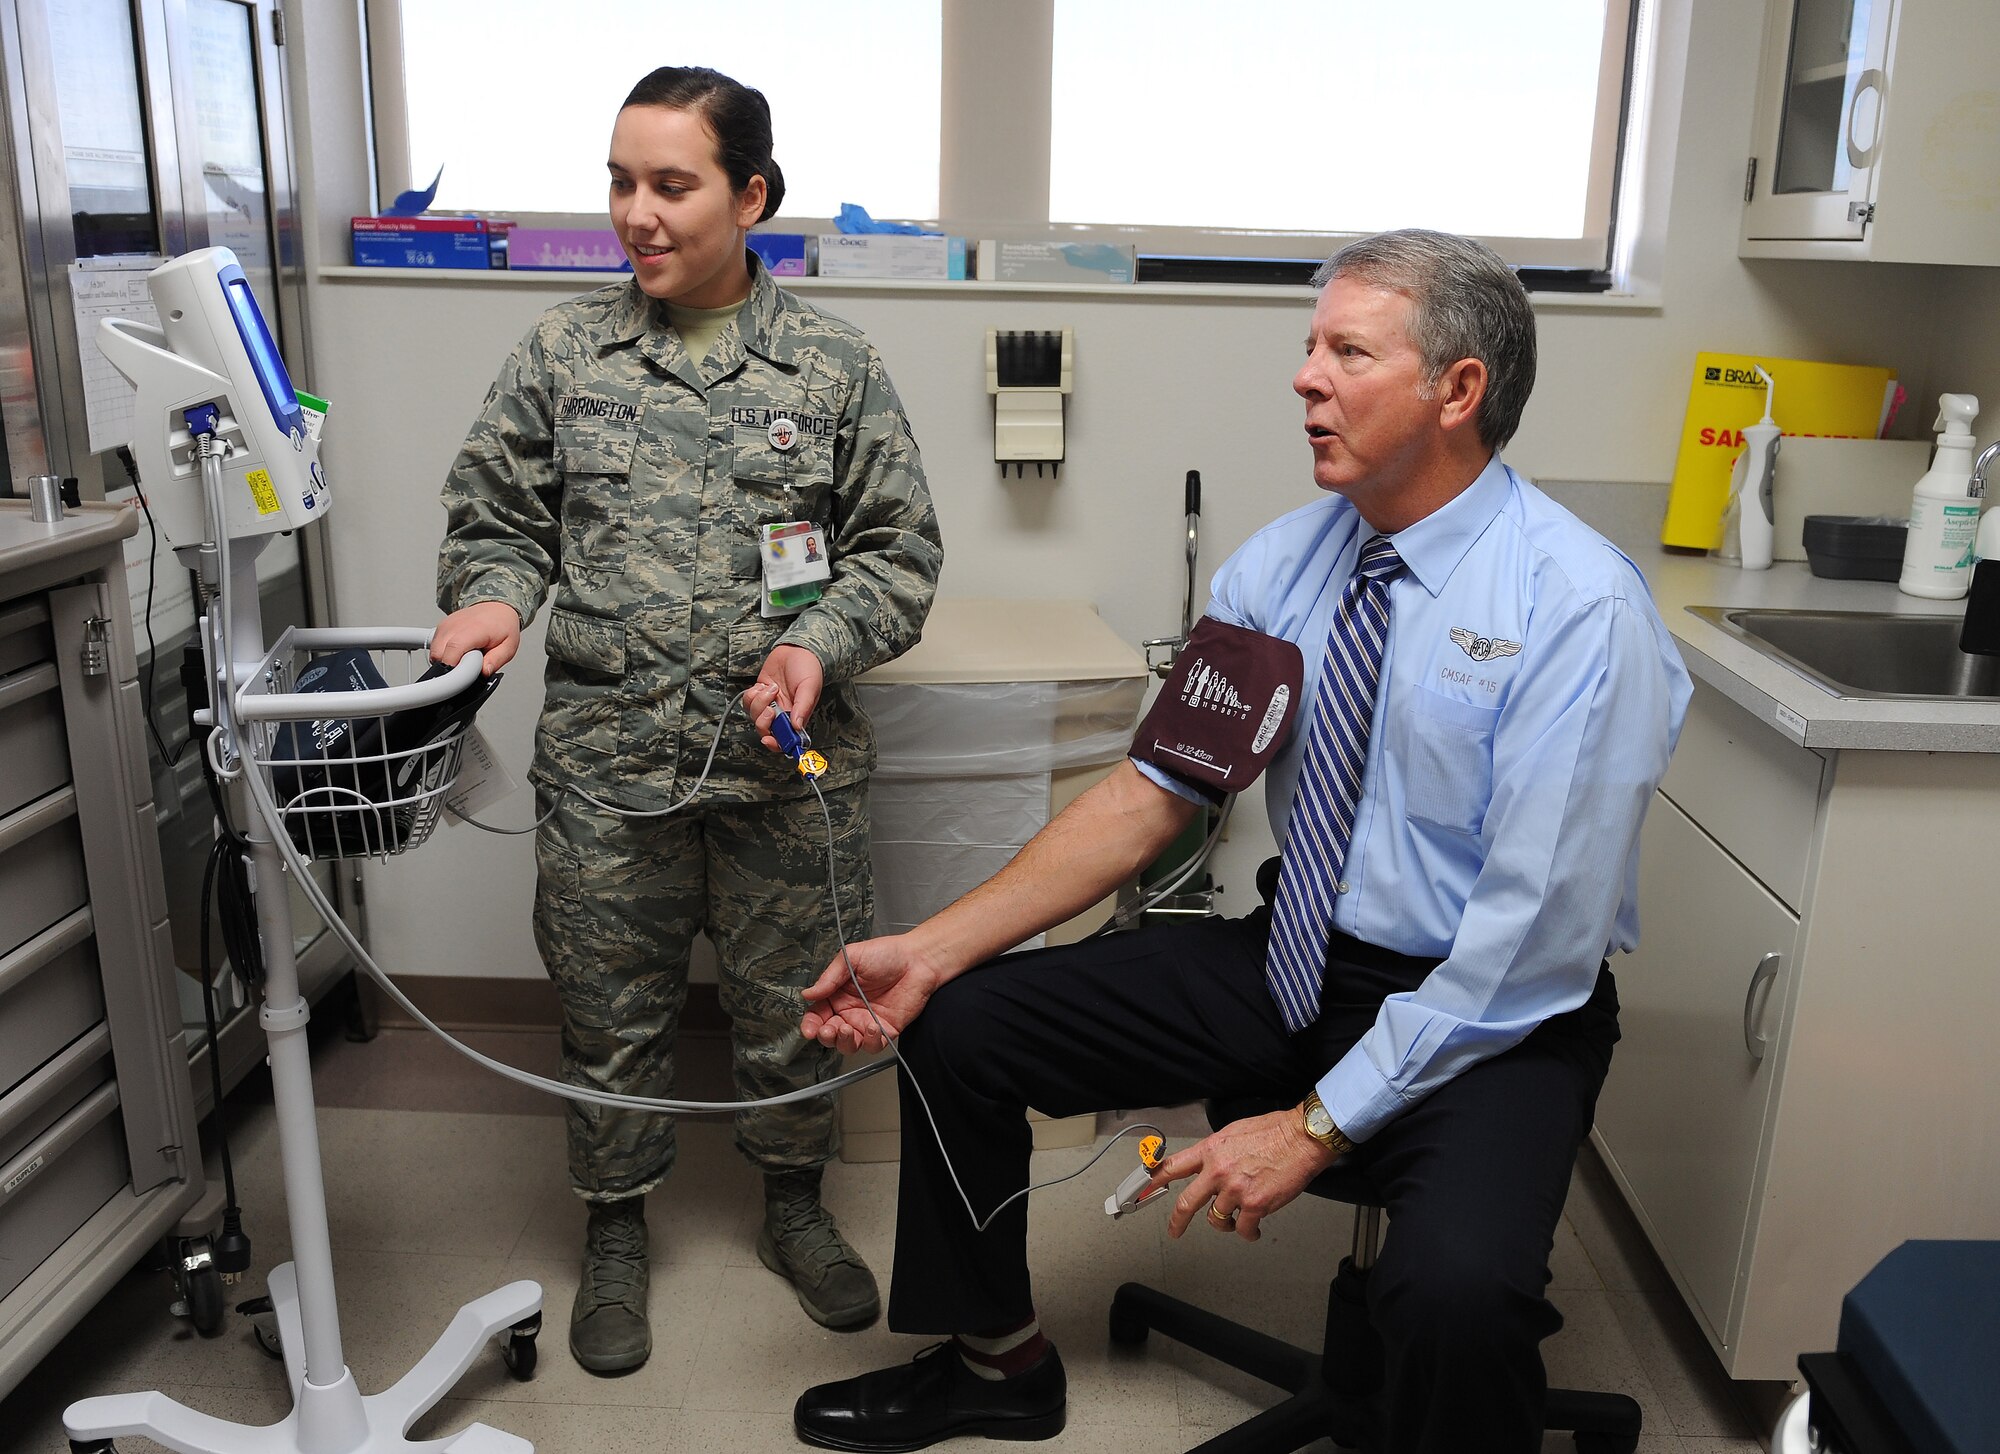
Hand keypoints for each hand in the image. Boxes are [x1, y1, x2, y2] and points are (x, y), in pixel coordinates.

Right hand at [431, 600, 521, 673]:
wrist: (496, 610)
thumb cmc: (502, 627)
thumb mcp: (508, 647)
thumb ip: (496, 661)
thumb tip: (484, 673)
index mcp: (473, 629)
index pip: (453, 650)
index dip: (455, 668)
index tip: (464, 676)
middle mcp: (454, 626)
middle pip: (439, 656)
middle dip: (452, 668)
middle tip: (468, 665)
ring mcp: (445, 626)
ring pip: (434, 654)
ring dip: (447, 661)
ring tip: (466, 657)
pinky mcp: (440, 628)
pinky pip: (434, 648)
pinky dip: (444, 654)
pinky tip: (458, 651)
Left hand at [745, 643, 825, 752]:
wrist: (797, 649)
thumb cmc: (808, 668)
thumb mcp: (810, 687)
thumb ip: (803, 707)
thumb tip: (796, 726)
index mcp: (796, 717)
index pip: (785, 739)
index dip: (776, 744)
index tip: (769, 740)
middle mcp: (782, 714)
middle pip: (765, 730)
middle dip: (764, 722)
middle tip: (770, 709)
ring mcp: (769, 704)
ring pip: (755, 716)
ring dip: (759, 704)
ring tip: (771, 689)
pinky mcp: (760, 693)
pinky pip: (748, 702)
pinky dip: (752, 695)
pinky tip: (763, 686)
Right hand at [800, 934, 943, 1054]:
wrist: (918, 959)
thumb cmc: (886, 953)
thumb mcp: (851, 957)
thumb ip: (829, 977)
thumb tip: (808, 994)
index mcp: (838, 995)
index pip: (818, 1015)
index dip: (811, 1025)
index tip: (809, 1029)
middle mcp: (850, 1011)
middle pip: (830, 1034)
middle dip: (825, 1036)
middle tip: (828, 1030)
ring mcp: (867, 1022)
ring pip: (849, 1045)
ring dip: (844, 1042)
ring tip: (847, 1029)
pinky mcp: (886, 1030)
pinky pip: (873, 1045)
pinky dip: (870, 1041)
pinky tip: (872, 1027)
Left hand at [1147, 1108, 1340, 1242]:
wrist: (1300, 1138)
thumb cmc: (1273, 1132)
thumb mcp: (1234, 1132)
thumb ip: (1217, 1151)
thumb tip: (1209, 1164)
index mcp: (1211, 1150)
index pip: (1173, 1166)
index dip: (1153, 1181)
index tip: (1140, 1191)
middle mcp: (1218, 1171)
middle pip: (1187, 1203)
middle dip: (1177, 1221)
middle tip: (1174, 1230)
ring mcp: (1235, 1190)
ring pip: (1217, 1219)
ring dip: (1226, 1224)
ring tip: (1236, 1221)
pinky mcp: (1255, 1205)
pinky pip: (1244, 1229)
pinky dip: (1248, 1232)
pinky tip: (1254, 1229)